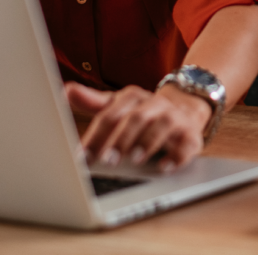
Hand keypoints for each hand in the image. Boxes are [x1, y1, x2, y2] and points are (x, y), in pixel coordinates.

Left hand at [65, 81, 213, 171]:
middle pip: (137, 117)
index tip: (82, 157)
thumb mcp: (117, 105)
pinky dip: (176, 156)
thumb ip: (92, 101)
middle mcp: (155, 104)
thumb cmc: (142, 112)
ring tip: (133, 160)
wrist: (184, 109)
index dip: (95, 136)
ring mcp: (175, 118)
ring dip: (148, 142)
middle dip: (121, 139)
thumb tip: (65, 91)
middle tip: (106, 160)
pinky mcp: (191, 135)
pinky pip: (186, 144)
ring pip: (163, 125)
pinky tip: (163, 168)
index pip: (111, 114)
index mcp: (133, 97)